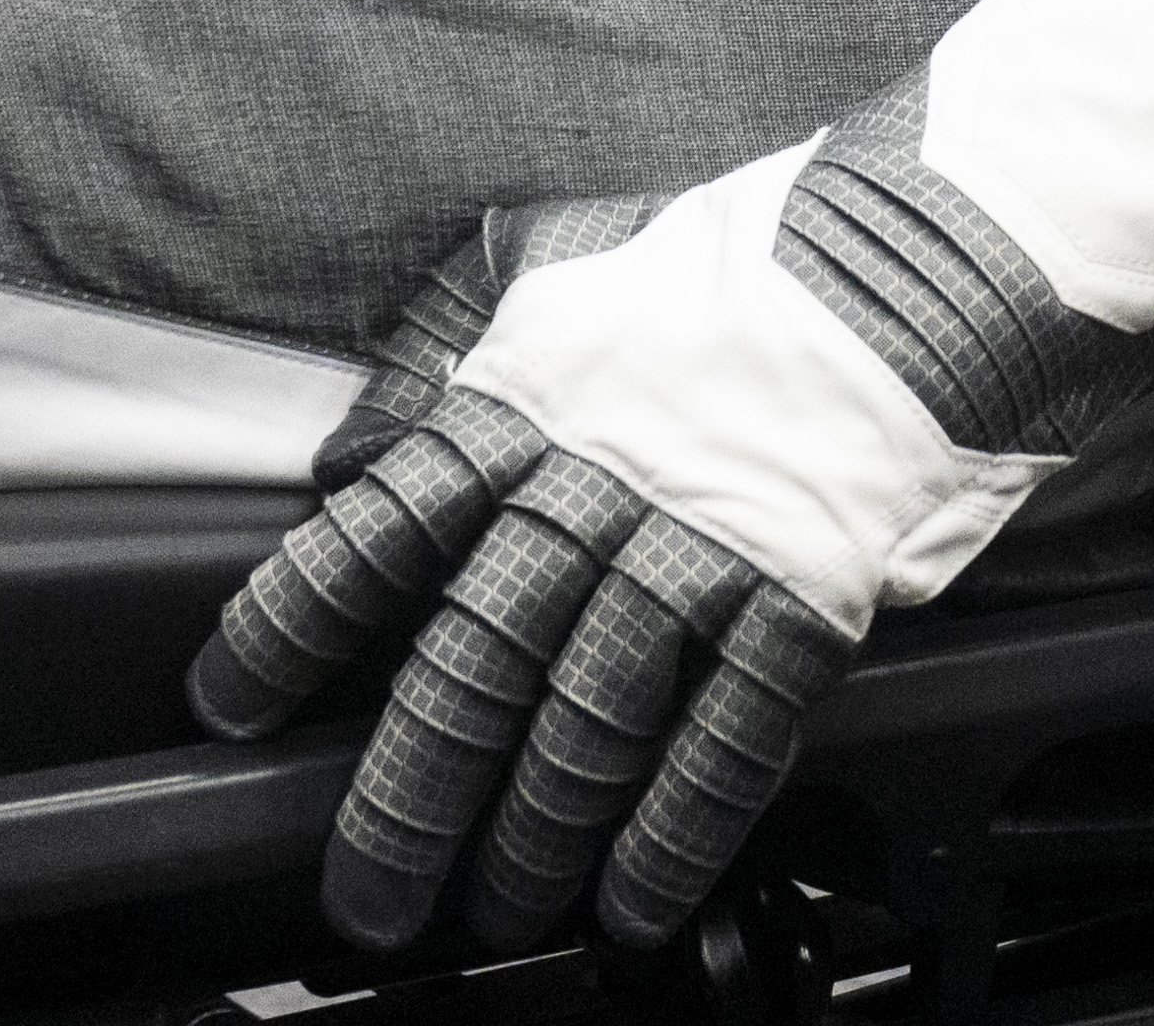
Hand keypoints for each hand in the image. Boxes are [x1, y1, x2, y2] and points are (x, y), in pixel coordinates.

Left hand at [189, 85, 1153, 956]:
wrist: (919, 246)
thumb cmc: (728, 259)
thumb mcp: (555, 258)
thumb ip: (442, 344)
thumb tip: (351, 450)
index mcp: (525, 400)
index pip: (377, 529)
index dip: (292, 625)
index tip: (235, 709)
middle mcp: (598, 480)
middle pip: (472, 664)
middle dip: (406, 796)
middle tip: (369, 890)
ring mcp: (704, 541)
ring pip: (588, 722)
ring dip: (535, 836)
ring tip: (500, 907)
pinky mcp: (804, 591)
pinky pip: (723, 741)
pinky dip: (673, 834)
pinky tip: (635, 898)